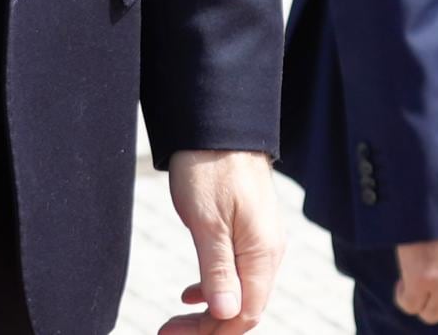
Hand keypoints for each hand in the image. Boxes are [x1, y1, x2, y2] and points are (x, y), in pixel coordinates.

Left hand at [161, 149, 281, 334]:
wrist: (219, 124)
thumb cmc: (211, 168)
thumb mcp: (207, 223)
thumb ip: (218, 271)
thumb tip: (227, 315)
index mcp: (262, 252)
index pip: (245, 314)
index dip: (211, 332)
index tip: (172, 333)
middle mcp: (269, 251)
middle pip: (244, 307)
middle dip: (208, 326)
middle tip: (168, 331)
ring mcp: (261, 240)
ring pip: (240, 292)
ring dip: (210, 310)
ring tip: (176, 319)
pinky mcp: (249, 230)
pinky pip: (237, 272)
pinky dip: (215, 289)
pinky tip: (191, 292)